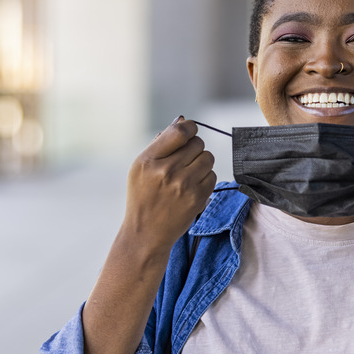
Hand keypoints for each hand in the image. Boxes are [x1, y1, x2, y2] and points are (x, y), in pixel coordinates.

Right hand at [121, 116, 216, 251]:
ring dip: (202, 163)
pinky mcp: (197, 198)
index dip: (190, 128)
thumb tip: (183, 121)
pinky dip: (205, 179)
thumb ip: (162, 144)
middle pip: (197, 143)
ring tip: (188, 175)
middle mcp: (166, 171)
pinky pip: (213, 175)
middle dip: (194, 149)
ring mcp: (183, 185)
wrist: (146, 232)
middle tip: (185, 161)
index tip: (190, 132)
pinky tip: (192, 187)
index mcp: (148, 160)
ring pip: (208, 158)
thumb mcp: (141, 168)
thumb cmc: (144, 196)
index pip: (179, 131)